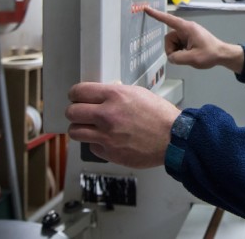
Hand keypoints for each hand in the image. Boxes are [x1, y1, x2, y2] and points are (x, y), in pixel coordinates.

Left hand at [66, 82, 180, 167]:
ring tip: (89, 128)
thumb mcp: (138, 93)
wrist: (173, 138)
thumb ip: (116, 94)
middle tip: (81, 114)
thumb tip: (101, 96)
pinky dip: (97, 144)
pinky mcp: (109, 153)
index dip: (75, 94)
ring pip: (75, 131)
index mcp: (113, 96)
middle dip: (74, 112)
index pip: (78, 91)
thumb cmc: (160, 115)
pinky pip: (92, 147)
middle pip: (71, 112)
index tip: (76, 97)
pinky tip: (108, 141)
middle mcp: (106, 115)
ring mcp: (106, 136)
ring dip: (80, 129)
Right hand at [145, 6, 243, 72]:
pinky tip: (190, 55)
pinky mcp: (188, 39)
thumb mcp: (193, 59)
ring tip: (189, 56)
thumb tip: (170, 57)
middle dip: (172, 50)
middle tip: (184, 57)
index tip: (146, 9)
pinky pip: (177, 45)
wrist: (222, 54)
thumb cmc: (210, 54)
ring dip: (177, 52)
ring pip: (172, 44)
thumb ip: (177, 58)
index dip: (156, 15)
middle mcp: (185, 29)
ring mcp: (187, 34)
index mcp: (187, 28)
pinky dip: (180, 52)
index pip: (168, 19)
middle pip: (169, 39)